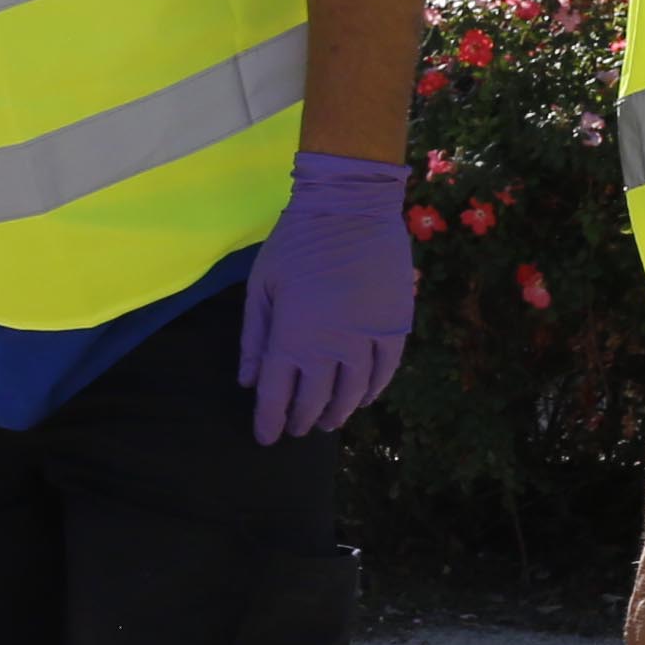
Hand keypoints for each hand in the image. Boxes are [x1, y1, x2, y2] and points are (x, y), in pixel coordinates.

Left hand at [237, 150, 416, 443]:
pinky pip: (385, 372)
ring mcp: (367, 340)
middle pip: (315, 401)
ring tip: (328, 421)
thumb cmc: (296, 242)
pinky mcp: (395, 328)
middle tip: (297, 429)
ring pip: (354, 394)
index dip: (270, 422)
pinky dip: (374, 391)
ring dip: (339, 412)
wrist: (351, 206)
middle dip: (303, 420)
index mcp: (292, 339)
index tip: (266, 437)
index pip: (277, 397)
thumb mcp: (262, 287)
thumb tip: (249, 382)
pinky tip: (364, 400)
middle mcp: (331, 349)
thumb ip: (254, 339)